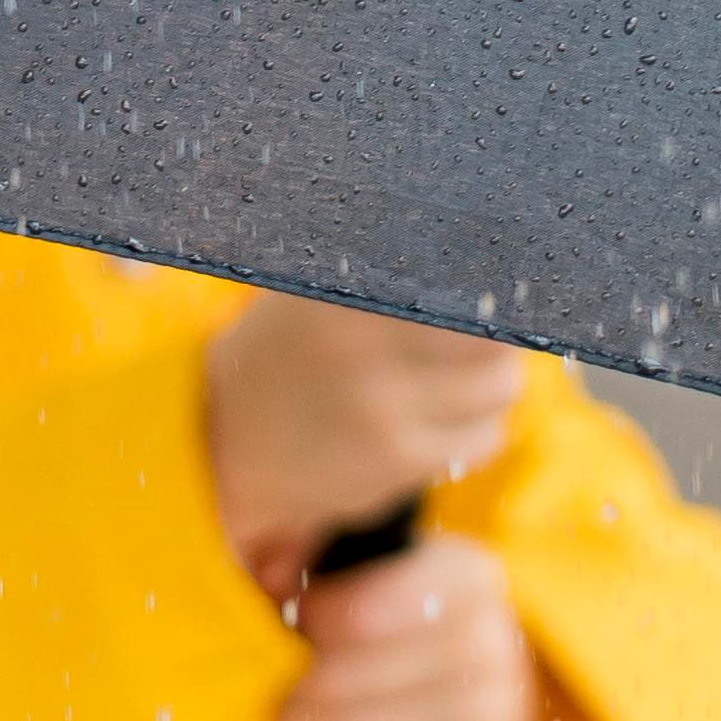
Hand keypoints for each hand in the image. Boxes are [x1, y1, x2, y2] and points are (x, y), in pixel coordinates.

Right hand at [203, 293, 524, 598]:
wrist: (222, 445)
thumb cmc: (283, 356)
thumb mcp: (315, 295)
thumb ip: (386, 275)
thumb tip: (480, 261)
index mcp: (346, 290)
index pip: (456, 279)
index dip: (488, 286)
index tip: (493, 291)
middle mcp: (365, 342)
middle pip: (492, 334)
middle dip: (497, 339)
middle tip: (483, 338)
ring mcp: (384, 404)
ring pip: (498, 389)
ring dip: (491, 387)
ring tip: (457, 383)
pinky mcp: (397, 460)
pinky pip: (481, 440)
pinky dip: (475, 432)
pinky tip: (438, 425)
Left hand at [278, 530, 541, 720]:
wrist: (480, 687)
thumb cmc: (402, 620)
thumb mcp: (373, 572)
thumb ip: (314, 559)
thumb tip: (270, 578)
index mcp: (464, 575)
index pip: (382, 599)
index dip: (327, 614)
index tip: (291, 620)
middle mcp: (494, 638)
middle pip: (383, 670)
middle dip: (317, 689)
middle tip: (276, 702)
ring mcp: (500, 710)